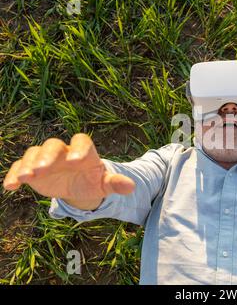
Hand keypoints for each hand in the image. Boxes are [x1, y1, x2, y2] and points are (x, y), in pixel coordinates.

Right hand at [2, 133, 134, 209]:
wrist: (78, 186)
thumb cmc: (92, 182)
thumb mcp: (104, 185)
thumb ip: (115, 184)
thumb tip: (131, 187)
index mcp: (84, 153)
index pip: (82, 141)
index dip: (79, 149)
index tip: (77, 161)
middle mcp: (64, 152)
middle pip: (53, 145)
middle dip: (48, 156)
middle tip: (43, 169)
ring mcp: (46, 159)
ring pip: (34, 153)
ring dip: (28, 164)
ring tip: (25, 177)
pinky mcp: (32, 169)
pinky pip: (19, 167)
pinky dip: (13, 174)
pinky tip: (10, 187)